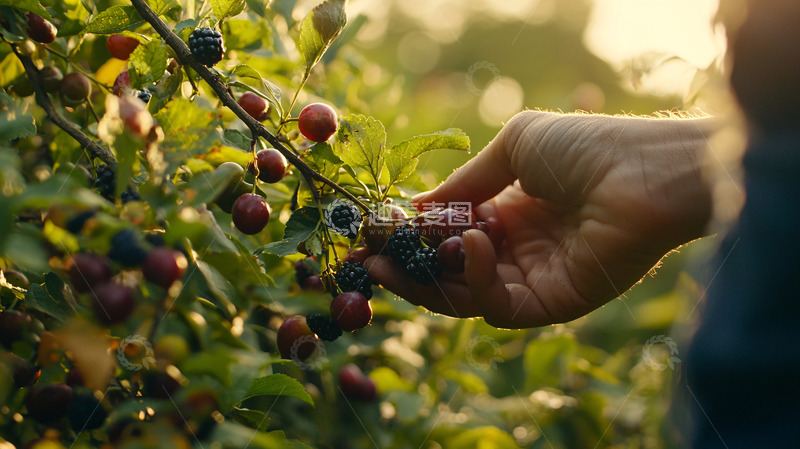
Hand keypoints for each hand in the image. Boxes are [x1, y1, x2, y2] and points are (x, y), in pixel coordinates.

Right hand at [366, 111, 714, 327]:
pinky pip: (498, 305)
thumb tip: (416, 207)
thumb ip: (465, 183)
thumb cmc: (586, 147)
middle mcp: (518, 251)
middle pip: (449, 273)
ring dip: (426, 281)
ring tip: (393, 260)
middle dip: (406, 269)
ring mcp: (534, 280)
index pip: (449, 236)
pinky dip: (476, 279)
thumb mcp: (513, 148)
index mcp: (511, 214)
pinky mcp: (552, 304)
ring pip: (464, 296)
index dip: (412, 237)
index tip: (374, 232)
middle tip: (368, 261)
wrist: (644, 171)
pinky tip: (473, 242)